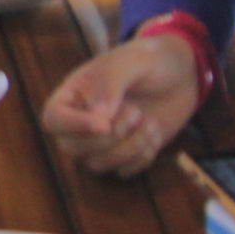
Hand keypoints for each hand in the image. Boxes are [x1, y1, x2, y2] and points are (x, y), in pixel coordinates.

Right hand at [41, 36, 201, 175]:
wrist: (181, 74)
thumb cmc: (150, 60)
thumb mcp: (132, 61)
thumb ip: (110, 84)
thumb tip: (98, 119)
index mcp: (74, 93)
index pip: (53, 119)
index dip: (73, 126)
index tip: (104, 123)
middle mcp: (81, 120)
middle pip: (72, 147)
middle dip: (109, 137)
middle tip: (137, 112)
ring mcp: (102, 141)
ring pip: (97, 164)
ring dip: (129, 148)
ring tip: (150, 122)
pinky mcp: (124, 155)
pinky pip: (122, 172)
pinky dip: (142, 157)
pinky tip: (155, 133)